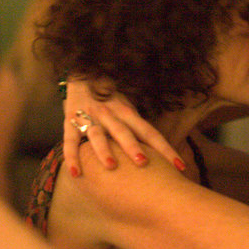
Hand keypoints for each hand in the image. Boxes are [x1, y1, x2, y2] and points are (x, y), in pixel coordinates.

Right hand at [61, 79, 183, 177]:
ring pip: (97, 135)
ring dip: (104, 150)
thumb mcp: (127, 108)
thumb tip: (160, 153)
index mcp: (127, 113)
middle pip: (124, 132)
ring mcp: (89, 118)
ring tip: (111, 166)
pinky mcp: (69, 122)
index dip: (165, 148)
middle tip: (144, 163)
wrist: (81, 74)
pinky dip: (71, 157)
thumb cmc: (110, 99)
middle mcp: (110, 115)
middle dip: (133, 147)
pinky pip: (70, 141)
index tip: (179, 165)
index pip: (150, 132)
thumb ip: (138, 128)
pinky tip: (75, 174)